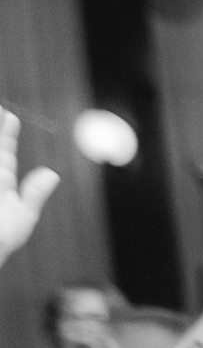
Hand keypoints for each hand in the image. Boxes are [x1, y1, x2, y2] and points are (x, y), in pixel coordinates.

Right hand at [0, 108, 60, 268]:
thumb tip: (51, 174)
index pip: (3, 154)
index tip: (10, 115)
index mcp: (0, 181)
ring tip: (0, 114)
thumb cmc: (2, 238)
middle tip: (1, 109)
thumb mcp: (21, 217)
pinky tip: (0, 168)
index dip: (7, 135)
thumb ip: (33, 195)